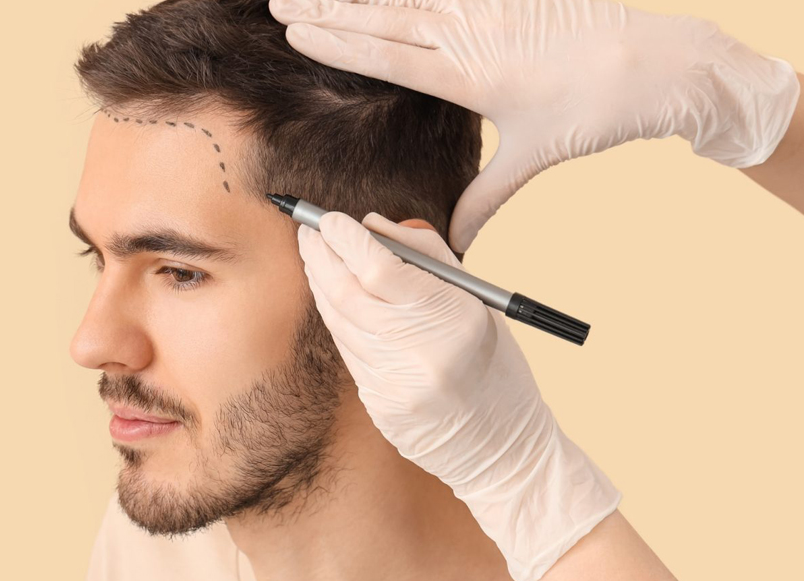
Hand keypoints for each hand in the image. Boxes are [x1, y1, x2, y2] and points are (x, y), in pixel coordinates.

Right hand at [271, 0, 800, 251]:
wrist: (658, 65)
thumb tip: (455, 241)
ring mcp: (491, 6)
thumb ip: (485, 198)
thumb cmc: (591, 111)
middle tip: (281, 0)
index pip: (384, 55)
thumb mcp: (532, 158)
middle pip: (384, 17)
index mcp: (467, 76)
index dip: (336, 42)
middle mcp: (471, 34)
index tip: (295, 31)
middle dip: (327, 7)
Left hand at [297, 211, 620, 580]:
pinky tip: (335, 298)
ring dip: (322, 283)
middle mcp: (420, 355)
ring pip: (340, 322)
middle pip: (346, 293)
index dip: (344, 239)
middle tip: (309, 229)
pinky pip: (348, 351)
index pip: (378, 270)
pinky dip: (338, 318)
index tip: (329, 218)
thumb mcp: (478, 301)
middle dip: (320, 255)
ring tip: (316, 256)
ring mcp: (395, 386)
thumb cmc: (495, 364)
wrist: (504, 448)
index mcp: (454, 321)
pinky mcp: (379, 407)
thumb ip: (426, 255)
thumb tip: (370, 224)